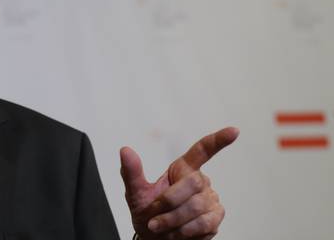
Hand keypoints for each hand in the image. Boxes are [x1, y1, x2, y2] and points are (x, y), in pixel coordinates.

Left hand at [120, 127, 238, 239]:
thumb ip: (131, 172)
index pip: (203, 150)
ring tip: (160, 227)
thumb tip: (125, 150)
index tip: (234, 131)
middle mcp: (200, 181)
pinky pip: (204, 223)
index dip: (218, 140)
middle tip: (154, 214)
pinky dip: (184, 230)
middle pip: (193, 182)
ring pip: (196, 206)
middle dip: (169, 201)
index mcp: (181, 168)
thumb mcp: (135, 193)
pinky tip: (175, 233)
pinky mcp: (215, 218)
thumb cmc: (147, 214)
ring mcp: (210, 199)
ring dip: (172, 220)